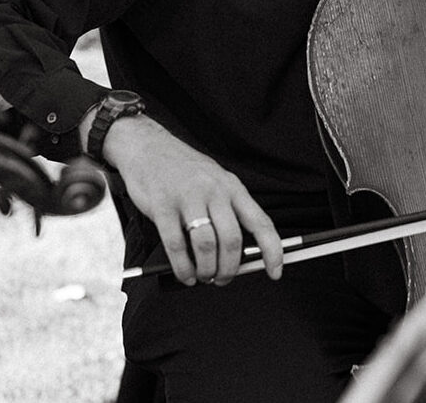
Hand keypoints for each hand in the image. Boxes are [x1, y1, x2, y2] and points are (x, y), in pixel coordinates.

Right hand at [96, 115, 283, 286]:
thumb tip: (236, 254)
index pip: (261, 223)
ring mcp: (189, 198)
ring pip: (207, 245)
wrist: (148, 147)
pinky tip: (185, 273)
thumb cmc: (183, 170)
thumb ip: (227, 212)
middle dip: (230, 268)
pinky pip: (176, 245)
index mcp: (233, 187)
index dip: (272, 250)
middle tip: (223, 278)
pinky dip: (183, 267)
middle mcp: (215, 191)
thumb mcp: (215, 182)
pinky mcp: (163, 206)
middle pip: (232, 239)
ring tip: (203, 277)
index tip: (276, 271)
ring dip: (207, 269)